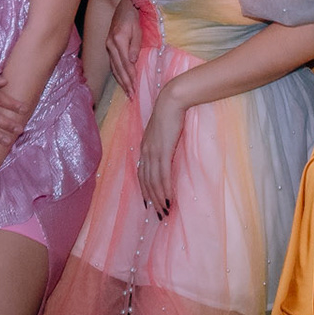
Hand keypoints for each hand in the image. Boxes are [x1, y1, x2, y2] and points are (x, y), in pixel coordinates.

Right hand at [106, 0, 141, 100]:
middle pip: (118, 68)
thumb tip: (132, 61)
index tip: (135, 88)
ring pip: (114, 67)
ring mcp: (108, 46)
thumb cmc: (133, 15)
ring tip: (127, 92)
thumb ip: (135, 45)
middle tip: (131, 96)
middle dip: (125, 83)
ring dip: (120, 81)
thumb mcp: (138, 28)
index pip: (125, 64)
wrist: (123, 5)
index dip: (130, 77)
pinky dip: (117, 73)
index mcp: (118, 40)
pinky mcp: (109, 46)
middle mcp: (110, 45)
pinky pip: (113, 63)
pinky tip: (121, 80)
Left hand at [136, 87, 187, 217]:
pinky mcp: (163, 151)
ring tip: (165, 211)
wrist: (172, 100)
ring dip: (159, 198)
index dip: (144, 189)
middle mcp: (145, 151)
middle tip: (159, 214)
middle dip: (152, 199)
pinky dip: (164, 189)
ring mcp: (153, 152)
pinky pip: (162, 175)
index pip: (142, 173)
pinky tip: (168, 199)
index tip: (149, 203)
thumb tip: (167, 151)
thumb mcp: (163, 130)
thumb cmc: (171, 112)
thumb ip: (162, 142)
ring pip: (153, 181)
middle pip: (146, 181)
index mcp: (145, 147)